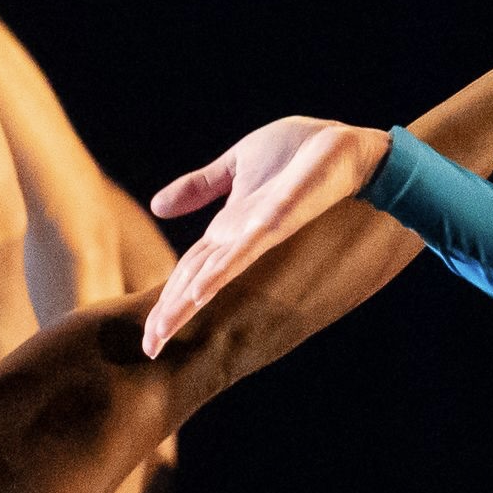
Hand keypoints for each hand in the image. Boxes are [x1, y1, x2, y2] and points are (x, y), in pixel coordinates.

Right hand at [136, 117, 390, 352]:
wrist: (344, 143)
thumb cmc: (299, 152)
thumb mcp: (235, 165)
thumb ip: (199, 187)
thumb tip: (155, 207)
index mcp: (228, 228)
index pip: (188, 269)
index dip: (167, 299)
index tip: (149, 334)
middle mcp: (240, 239)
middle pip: (194, 281)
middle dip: (171, 313)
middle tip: (148, 349)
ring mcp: (258, 234)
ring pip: (213, 275)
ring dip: (186, 304)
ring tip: (162, 332)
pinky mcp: (277, 221)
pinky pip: (244, 251)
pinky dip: (220, 272)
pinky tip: (200, 292)